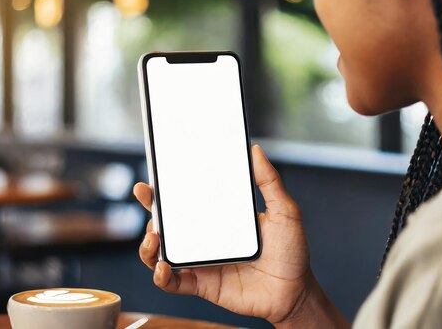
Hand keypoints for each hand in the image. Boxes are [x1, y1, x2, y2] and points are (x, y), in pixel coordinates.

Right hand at [134, 145, 316, 324]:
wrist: (296, 291)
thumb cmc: (290, 251)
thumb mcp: (284, 211)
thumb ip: (269, 182)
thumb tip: (255, 151)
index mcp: (220, 218)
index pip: (188, 199)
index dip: (168, 187)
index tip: (156, 172)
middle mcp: (205, 238)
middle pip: (167, 222)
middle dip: (150, 208)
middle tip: (145, 193)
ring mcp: (201, 262)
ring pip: (161, 252)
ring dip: (149, 244)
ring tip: (154, 236)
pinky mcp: (202, 284)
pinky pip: (173, 282)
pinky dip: (162, 276)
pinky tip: (164, 267)